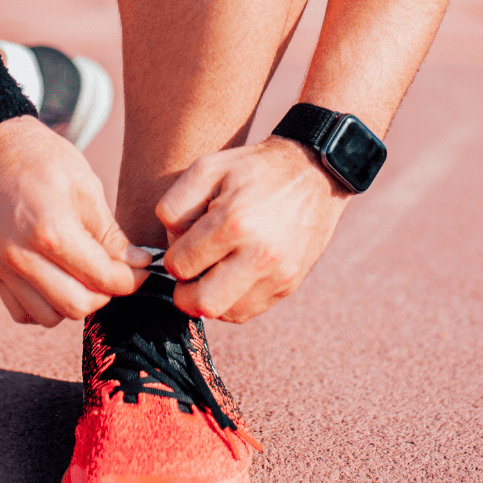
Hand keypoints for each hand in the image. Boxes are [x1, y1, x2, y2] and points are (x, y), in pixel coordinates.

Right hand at [0, 116, 151, 325]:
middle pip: (77, 306)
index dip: (132, 279)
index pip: (102, 277)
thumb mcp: (86, 187)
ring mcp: (3, 267)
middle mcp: (22, 256)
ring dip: (74, 303)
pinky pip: (23, 313)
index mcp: (51, 230)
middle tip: (116, 273)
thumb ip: (111, 234)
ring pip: (50, 317)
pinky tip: (58, 283)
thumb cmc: (43, 159)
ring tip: (85, 277)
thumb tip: (138, 265)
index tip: (142, 269)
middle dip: (106, 294)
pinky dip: (45, 307)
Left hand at [157, 136, 349, 322]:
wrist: (312, 173)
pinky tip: (230, 274)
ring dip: (208, 297)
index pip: (180, 266)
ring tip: (212, 269)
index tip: (183, 244)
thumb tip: (170, 247)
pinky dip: (230, 301)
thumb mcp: (205, 168)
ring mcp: (278, 275)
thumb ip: (175, 206)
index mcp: (233, 223)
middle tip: (189, 270)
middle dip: (184, 291)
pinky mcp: (289, 286)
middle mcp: (259, 255)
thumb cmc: (251, 170)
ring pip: (224, 314)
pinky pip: (246, 312)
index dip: (172, 257)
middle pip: (201, 303)